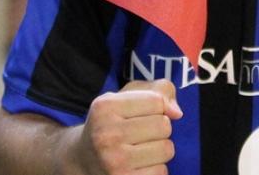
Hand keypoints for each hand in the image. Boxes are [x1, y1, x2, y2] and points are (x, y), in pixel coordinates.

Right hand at [66, 79, 182, 173]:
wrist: (82, 160)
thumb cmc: (111, 123)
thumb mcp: (125, 97)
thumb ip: (157, 91)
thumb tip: (176, 112)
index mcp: (105, 108)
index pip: (156, 101)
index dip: (157, 107)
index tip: (144, 114)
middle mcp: (107, 135)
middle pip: (164, 125)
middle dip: (160, 129)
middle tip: (142, 134)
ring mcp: (114, 162)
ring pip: (167, 149)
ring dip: (160, 149)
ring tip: (142, 149)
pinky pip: (161, 171)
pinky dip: (156, 168)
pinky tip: (139, 165)